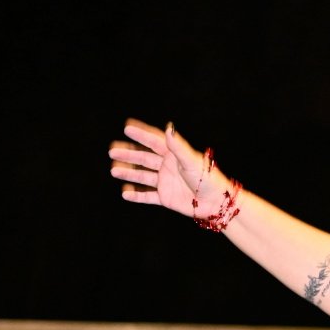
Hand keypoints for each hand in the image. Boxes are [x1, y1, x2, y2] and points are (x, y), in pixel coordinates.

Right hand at [109, 119, 228, 219]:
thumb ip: (178, 146)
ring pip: (143, 176)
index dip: (141, 134)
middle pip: (144, 158)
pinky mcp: (165, 198)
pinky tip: (125, 193)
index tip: (127, 127)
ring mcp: (165, 182)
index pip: (155, 141)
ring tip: (114, 170)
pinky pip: (147, 196)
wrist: (216, 203)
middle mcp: (168, 167)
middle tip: (112, 151)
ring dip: (128, 173)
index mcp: (175, 155)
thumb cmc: (208, 179)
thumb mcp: (192, 161)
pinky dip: (136, 195)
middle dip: (128, 154)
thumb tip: (169, 126)